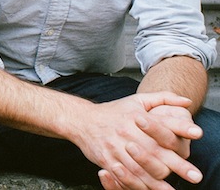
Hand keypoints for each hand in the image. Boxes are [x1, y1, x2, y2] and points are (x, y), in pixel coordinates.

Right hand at [69, 92, 201, 188]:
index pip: (162, 122)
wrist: (81, 120)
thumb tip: (187, 101)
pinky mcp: (107, 160)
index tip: (197, 133)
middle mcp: (127, 133)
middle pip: (155, 151)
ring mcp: (116, 148)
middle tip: (194, 175)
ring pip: (140, 168)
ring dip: (158, 182)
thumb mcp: (137, 100)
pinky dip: (138, 185)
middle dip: (176, 165)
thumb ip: (163, 99)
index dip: (180, 128)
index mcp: (136, 117)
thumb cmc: (114, 112)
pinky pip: (124, 176)